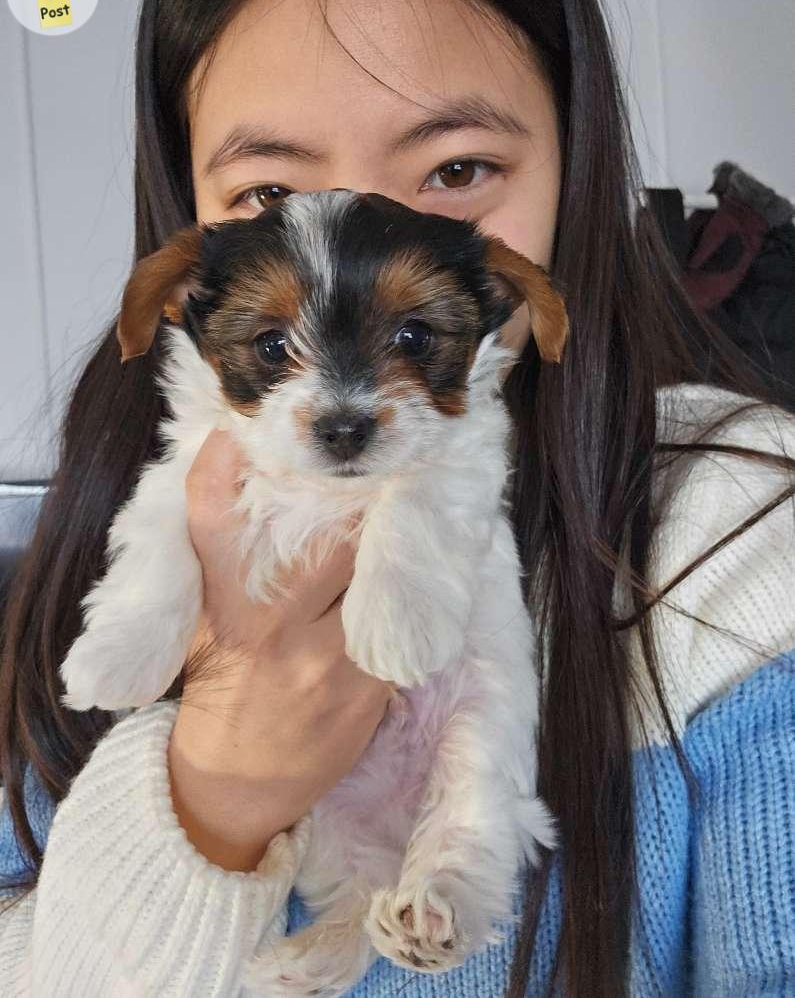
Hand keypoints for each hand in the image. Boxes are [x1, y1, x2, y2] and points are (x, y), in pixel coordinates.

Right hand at [168, 428, 394, 869]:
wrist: (236, 784)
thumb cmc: (221, 688)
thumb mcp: (206, 626)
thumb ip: (224, 567)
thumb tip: (251, 492)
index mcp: (226, 612)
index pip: (213, 531)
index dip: (216, 477)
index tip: (231, 436)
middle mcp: (275, 631)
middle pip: (327, 545)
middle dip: (357, 503)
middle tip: (385, 464)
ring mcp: (326, 664)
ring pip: (377, 582)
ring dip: (398, 547)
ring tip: (424, 508)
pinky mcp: (366, 693)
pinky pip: (400, 629)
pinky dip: (412, 600)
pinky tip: (431, 574)